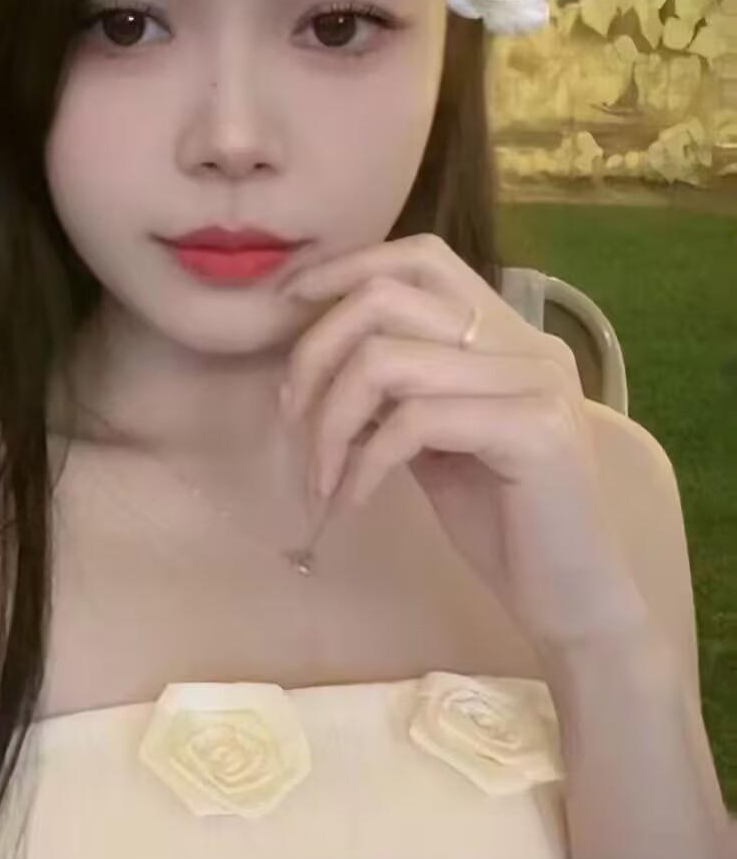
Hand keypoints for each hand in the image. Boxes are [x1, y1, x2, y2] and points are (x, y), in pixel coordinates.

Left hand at [278, 232, 650, 656]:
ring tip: (321, 477)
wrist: (572, 599)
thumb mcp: (436, 445)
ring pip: (388, 361)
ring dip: (330, 421)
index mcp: (508, 335)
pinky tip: (352, 502)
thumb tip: (317, 364)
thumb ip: (396, 394)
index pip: (421, 259)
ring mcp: (535, 382)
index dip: (345, 270)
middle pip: (388, 298)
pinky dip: (363, 464)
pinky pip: (412, 423)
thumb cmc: (503, 525)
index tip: (286, 309)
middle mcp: (528, 343)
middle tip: (289, 415)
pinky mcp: (533, 431)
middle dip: (316, 352)